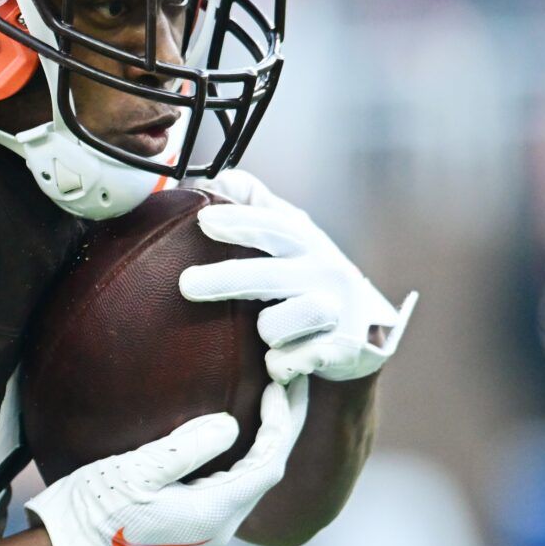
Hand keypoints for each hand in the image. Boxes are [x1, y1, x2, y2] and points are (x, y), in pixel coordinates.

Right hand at [26, 378, 308, 545]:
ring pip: (248, 486)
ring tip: (264, 408)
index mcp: (211, 515)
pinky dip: (238, 463)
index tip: (276, 384)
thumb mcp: (134, 473)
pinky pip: (227, 494)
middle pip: (265, 475)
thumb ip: (185, 448)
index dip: (281, 421)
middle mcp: (218, 531)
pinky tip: (228, 444)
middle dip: (280, 429)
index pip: (268, 463)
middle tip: (284, 386)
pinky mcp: (189, 537)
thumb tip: (231, 425)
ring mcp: (205, 538)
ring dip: (261, 446)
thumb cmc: (93, 515)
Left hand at [180, 170, 415, 384]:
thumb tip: (218, 178)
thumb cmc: (310, 278)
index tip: (203, 220)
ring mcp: (334, 313)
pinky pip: (290, 363)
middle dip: (227, 280)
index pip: (273, 226)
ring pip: (275, 325)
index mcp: (306, 244)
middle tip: (185, 285)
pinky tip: (279, 367)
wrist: (359, 335)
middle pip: (270, 276)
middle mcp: (324, 274)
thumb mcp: (293, 238)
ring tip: (267, 335)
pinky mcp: (338, 352)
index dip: (239, 220)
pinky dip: (280, 366)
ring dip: (265, 332)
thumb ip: (258, 206)